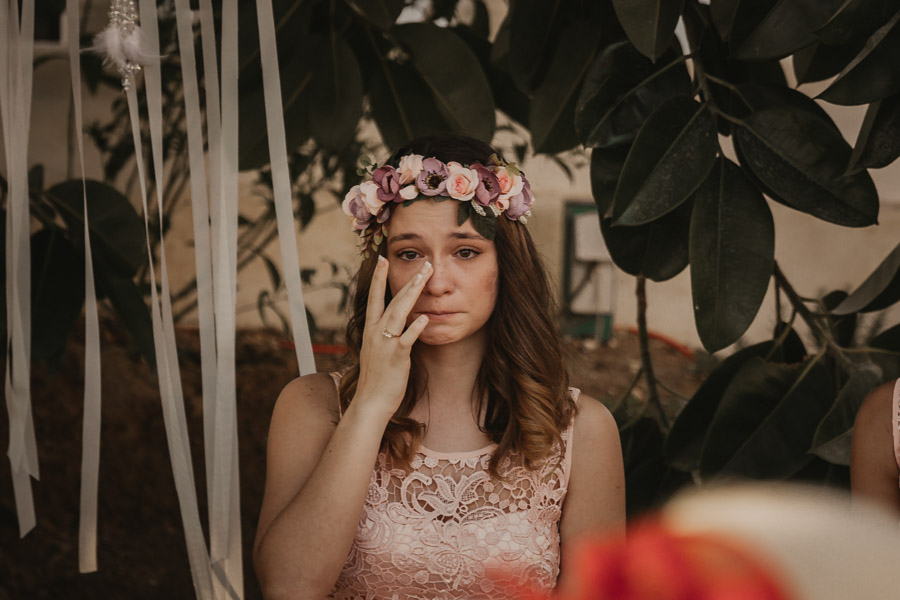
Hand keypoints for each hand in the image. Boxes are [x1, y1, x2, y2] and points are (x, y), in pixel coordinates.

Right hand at [353, 256, 432, 418]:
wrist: (370, 402)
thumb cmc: (377, 379)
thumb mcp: (377, 352)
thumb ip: (385, 336)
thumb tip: (397, 325)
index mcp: (371, 330)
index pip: (375, 298)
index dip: (378, 278)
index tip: (381, 259)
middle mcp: (376, 333)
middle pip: (392, 300)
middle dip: (408, 280)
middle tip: (423, 263)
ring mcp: (385, 344)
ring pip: (399, 313)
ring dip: (413, 293)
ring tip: (425, 277)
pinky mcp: (396, 357)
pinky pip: (406, 339)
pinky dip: (415, 328)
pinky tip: (424, 317)